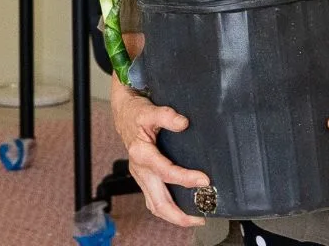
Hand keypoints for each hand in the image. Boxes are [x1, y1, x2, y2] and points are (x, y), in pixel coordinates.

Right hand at [111, 77, 209, 227]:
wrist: (124, 115)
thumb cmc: (136, 113)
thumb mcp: (150, 110)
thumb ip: (166, 116)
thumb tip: (183, 123)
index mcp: (141, 153)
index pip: (165, 172)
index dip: (185, 178)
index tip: (204, 180)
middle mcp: (140, 170)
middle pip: (158, 202)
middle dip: (178, 215)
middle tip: (200, 218)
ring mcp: (141, 177)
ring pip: (155, 206)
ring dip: (173, 216)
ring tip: (194, 218)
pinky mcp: (144, 178)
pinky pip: (154, 200)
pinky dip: (167, 208)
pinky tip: (181, 208)